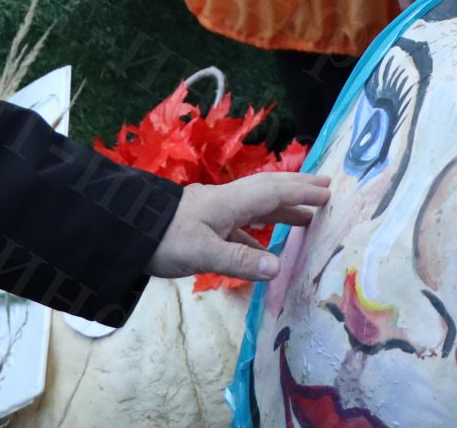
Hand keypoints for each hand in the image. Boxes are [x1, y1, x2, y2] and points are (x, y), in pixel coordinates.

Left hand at [147, 172, 330, 280]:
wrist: (127, 232)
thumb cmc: (165, 239)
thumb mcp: (203, 252)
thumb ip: (240, 259)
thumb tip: (278, 267)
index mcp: (231, 202)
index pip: (274, 192)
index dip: (302, 192)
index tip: (329, 192)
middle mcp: (227, 202)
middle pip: (269, 191)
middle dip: (298, 190)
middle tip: (325, 189)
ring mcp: (215, 213)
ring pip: (257, 208)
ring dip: (282, 210)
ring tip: (305, 219)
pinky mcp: (205, 227)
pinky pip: (242, 226)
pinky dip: (259, 233)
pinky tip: (264, 250)